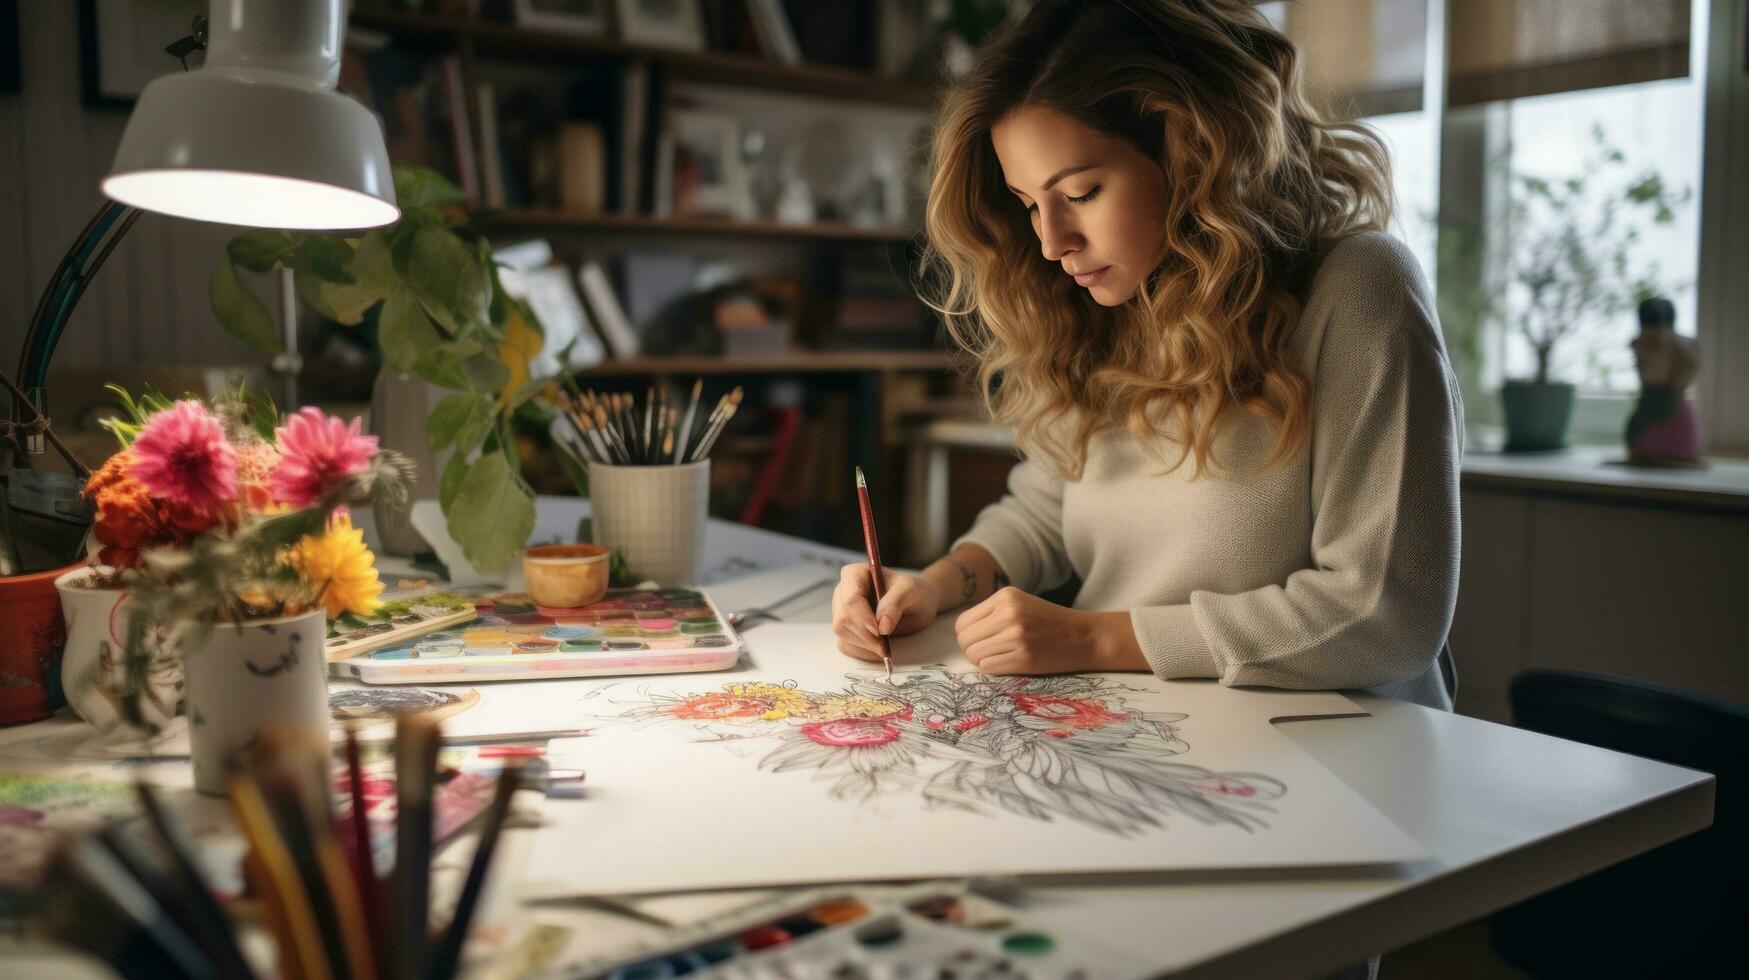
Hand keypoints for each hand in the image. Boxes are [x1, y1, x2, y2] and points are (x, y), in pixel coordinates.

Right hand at [831, 564, 939, 662]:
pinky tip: (877, 648)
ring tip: (884, 647)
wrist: (916, 603)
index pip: (850, 598)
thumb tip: (882, 625)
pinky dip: (861, 651)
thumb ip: (895, 603)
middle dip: (864, 635)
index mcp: (855, 574)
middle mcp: (843, 591)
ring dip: (863, 645)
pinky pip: (845, 644)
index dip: (862, 617)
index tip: (879, 630)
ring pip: (842, 632)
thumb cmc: (912, 591)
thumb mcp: (910, 590)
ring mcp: (842, 610)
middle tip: (884, 646)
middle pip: (843, 618)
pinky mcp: (846, 627)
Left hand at [954, 587, 1114, 674]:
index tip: (981, 640)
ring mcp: (1015, 636)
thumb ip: (991, 613)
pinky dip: (994, 669)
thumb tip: (961, 632)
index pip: (962, 622)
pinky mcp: (1023, 657)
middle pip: (965, 640)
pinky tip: (1010, 663)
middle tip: (990, 651)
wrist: (1083, 636)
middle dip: (972, 649)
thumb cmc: (1049, 622)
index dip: (967, 635)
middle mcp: (1008, 614)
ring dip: (983, 660)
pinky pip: (988, 668)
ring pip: (974, 656)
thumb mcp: (1019, 603)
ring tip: (1002, 656)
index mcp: (1005, 597)